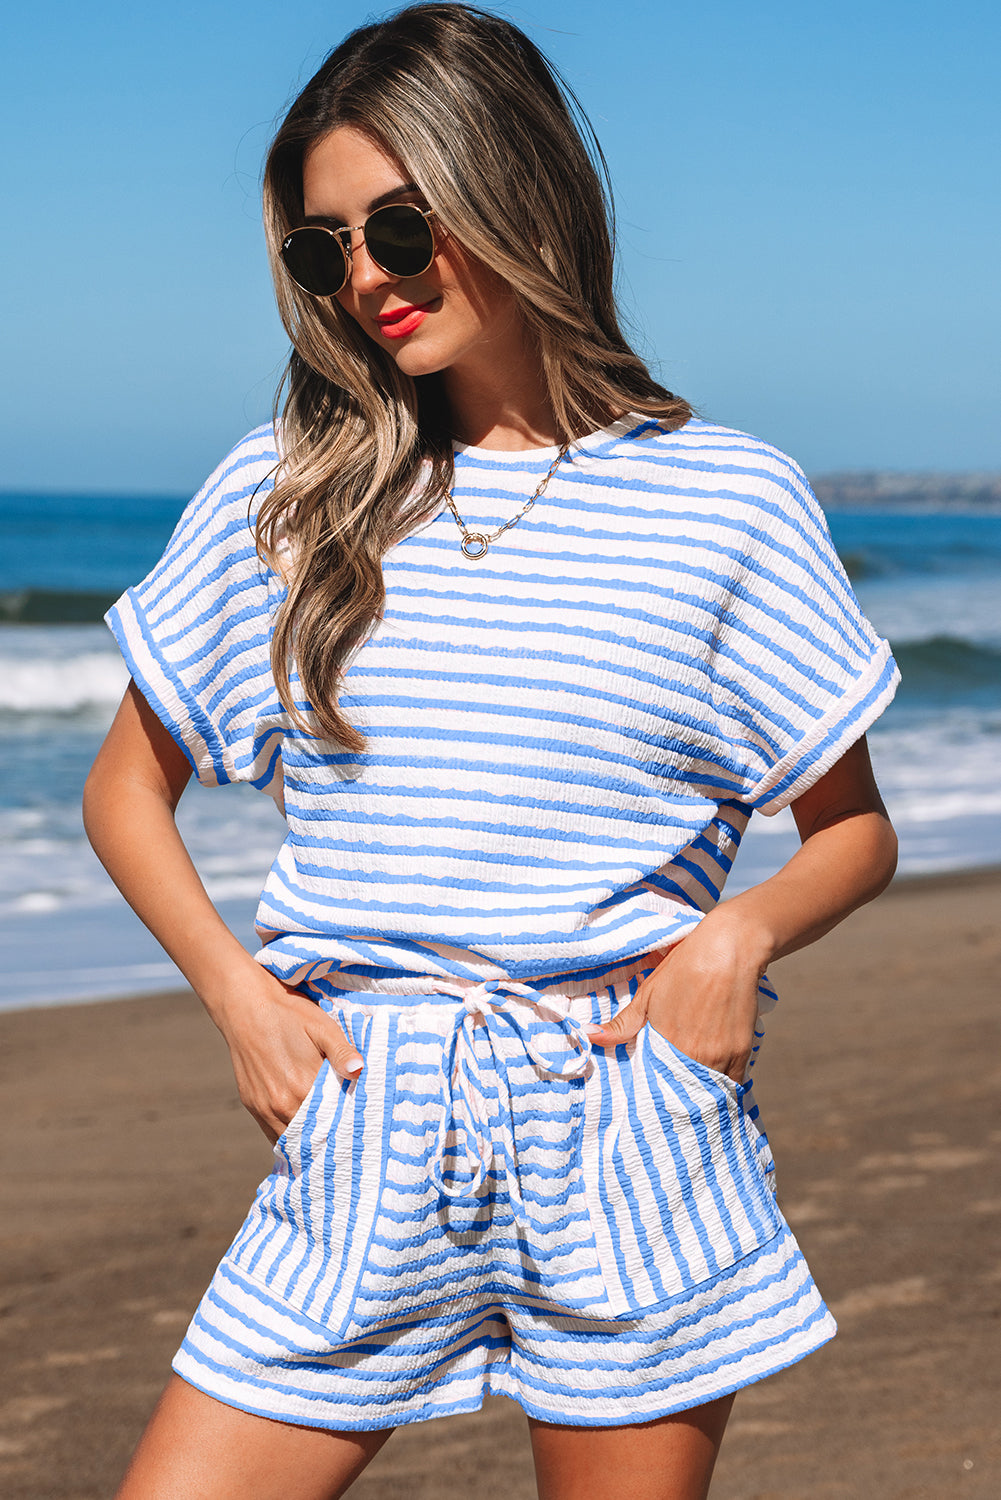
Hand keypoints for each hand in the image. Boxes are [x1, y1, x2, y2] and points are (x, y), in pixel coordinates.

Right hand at [210, 965, 363, 1142]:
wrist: (245, 1006)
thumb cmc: (289, 1015)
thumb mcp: (322, 1027)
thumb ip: (341, 1052)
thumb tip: (359, 1070)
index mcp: (302, 1087)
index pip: (330, 1123)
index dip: (344, 1129)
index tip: (358, 1132)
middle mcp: (281, 1104)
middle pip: (310, 1137)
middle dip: (327, 1139)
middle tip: (345, 1141)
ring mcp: (263, 1107)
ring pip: (289, 1140)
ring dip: (307, 1142)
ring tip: (326, 1140)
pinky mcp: (251, 1104)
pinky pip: (272, 1132)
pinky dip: (288, 1136)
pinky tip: (302, 1132)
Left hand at [586, 919, 765, 1084]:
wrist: (729, 950)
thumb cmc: (686, 967)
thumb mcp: (648, 994)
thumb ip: (622, 1024)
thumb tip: (589, 1037)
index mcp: (667, 1044)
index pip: (656, 1085)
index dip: (653, 1095)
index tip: (649, 1102)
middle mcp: (695, 1056)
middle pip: (683, 1093)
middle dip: (676, 1099)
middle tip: (669, 1104)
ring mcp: (721, 1056)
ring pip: (708, 1091)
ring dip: (699, 1096)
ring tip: (690, 1099)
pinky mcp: (742, 1052)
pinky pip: (732, 1082)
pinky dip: (722, 1087)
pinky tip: (714, 1087)